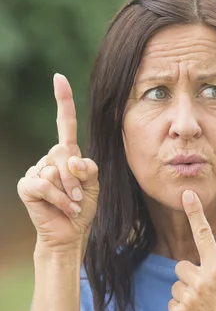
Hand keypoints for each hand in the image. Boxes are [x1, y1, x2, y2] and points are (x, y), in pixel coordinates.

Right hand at [17, 73, 98, 251]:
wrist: (71, 232)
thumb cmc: (82, 206)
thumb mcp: (94, 184)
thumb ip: (88, 168)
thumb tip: (71, 160)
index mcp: (67, 154)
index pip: (64, 123)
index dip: (63, 101)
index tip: (59, 77)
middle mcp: (49, 159)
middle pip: (62, 151)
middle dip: (75, 177)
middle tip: (80, 197)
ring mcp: (35, 170)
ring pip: (54, 170)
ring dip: (68, 192)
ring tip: (71, 204)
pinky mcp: (27, 186)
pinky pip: (43, 184)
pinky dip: (58, 199)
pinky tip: (64, 209)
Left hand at [168, 190, 215, 310]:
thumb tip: (207, 266)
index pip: (204, 236)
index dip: (195, 213)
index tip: (187, 195)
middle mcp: (201, 281)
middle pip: (182, 266)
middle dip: (190, 276)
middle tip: (204, 291)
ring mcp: (188, 299)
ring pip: (176, 285)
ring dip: (186, 293)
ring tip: (203, 308)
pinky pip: (173, 303)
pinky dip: (182, 309)